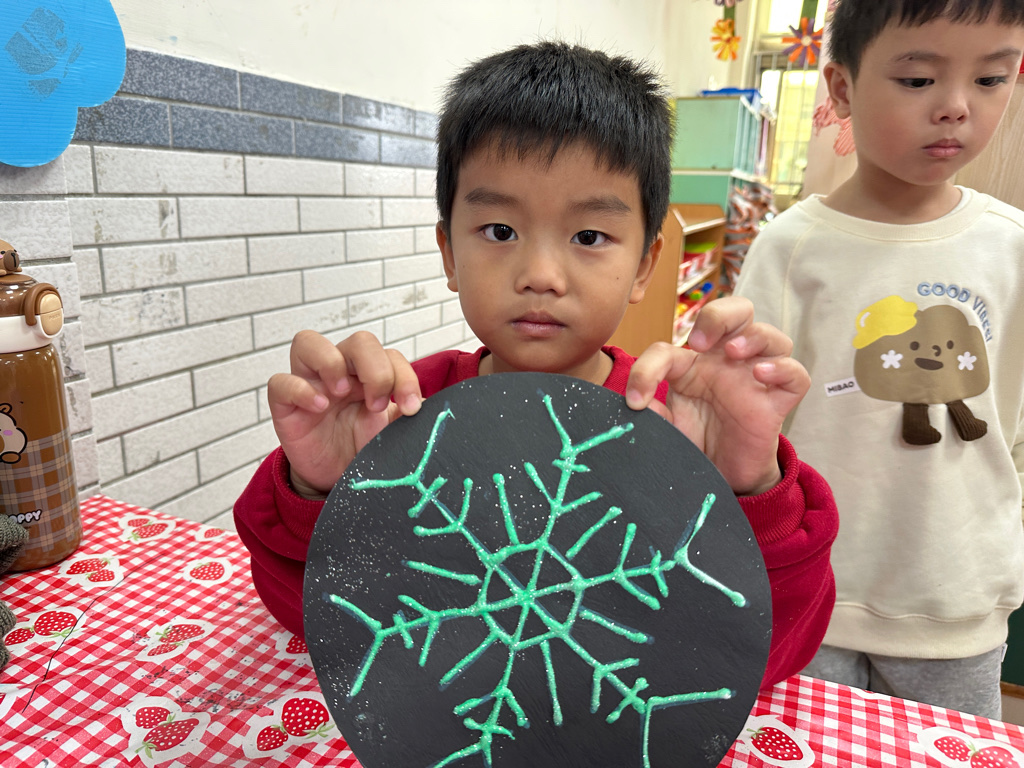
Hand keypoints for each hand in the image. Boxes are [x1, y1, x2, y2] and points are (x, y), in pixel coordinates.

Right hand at [267, 330, 422, 496]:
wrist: (337, 480)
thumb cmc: (362, 449)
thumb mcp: (391, 433)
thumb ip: (408, 415)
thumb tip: (435, 407)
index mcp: (370, 375)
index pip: (389, 355)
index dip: (404, 376)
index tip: (411, 408)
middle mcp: (341, 372)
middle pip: (358, 342)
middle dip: (376, 369)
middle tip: (378, 404)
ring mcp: (310, 384)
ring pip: (308, 342)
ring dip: (332, 363)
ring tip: (343, 393)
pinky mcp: (285, 405)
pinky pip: (280, 382)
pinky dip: (300, 389)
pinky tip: (319, 407)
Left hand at [625, 296, 808, 494]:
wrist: (724, 475)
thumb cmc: (697, 440)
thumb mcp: (669, 427)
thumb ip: (653, 413)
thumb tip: (638, 404)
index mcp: (694, 364)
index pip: (669, 349)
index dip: (647, 370)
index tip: (636, 399)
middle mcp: (728, 362)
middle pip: (738, 312)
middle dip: (720, 314)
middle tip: (700, 342)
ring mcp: (756, 378)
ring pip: (773, 337)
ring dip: (755, 336)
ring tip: (734, 352)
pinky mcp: (779, 401)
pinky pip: (796, 376)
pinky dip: (783, 369)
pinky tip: (761, 375)